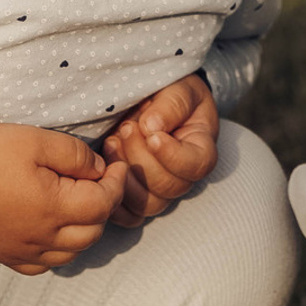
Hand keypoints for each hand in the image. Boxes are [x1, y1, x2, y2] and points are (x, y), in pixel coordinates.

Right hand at [0, 120, 128, 274]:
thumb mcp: (38, 140)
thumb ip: (76, 156)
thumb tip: (99, 169)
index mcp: (53, 209)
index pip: (103, 204)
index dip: (117, 183)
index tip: (116, 164)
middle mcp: (41, 238)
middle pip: (92, 232)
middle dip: (105, 205)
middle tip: (101, 179)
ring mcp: (22, 251)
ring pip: (71, 253)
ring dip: (85, 229)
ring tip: (80, 199)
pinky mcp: (5, 255)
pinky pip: (44, 264)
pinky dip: (59, 248)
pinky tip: (54, 226)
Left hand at [101, 74, 219, 227]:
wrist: (152, 100)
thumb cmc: (171, 92)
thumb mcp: (180, 88)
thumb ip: (172, 105)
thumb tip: (151, 128)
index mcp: (201, 148)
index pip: (197, 166)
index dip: (173, 155)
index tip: (152, 135)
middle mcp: (184, 176)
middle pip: (168, 186)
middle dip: (141, 158)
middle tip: (126, 127)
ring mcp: (161, 192)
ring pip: (147, 204)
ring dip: (125, 176)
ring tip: (111, 143)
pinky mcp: (138, 200)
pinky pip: (129, 216)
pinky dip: (114, 199)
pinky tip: (103, 169)